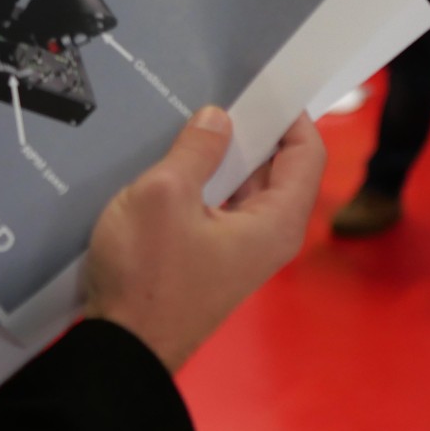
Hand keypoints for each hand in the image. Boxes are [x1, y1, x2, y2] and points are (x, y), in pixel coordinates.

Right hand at [83, 108, 324, 372]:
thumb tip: (218, 118)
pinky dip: (204, 183)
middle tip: (218, 95)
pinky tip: (171, 165)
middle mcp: (267, 238)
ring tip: (189, 124)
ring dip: (221, 158)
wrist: (122, 347)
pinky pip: (217, 208)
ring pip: (242, 189)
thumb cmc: (147, 274)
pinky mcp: (209, 260)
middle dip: (251, 132)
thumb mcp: (164, 195)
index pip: (307, 154)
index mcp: (275, 222)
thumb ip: (196, 149)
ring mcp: (238, 252)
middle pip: (275, 170)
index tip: (263, 83)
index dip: (291, 115)